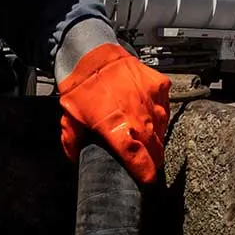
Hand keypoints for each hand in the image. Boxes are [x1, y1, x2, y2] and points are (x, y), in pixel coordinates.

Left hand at [57, 42, 169, 183]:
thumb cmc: (81, 85)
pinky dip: (159, 115)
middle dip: (153, 159)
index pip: (138, 157)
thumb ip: (73, 142)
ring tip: (149, 143)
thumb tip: (76, 157)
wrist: (92, 54)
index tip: (148, 180)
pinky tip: (149, 118)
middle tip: (150, 165)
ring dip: (156, 138)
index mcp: (116, 126)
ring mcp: (151, 99)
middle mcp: (137, 114)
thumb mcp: (70, 118)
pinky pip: (165, 108)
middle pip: (154, 146)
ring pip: (161, 128)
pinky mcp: (159, 86)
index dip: (146, 172)